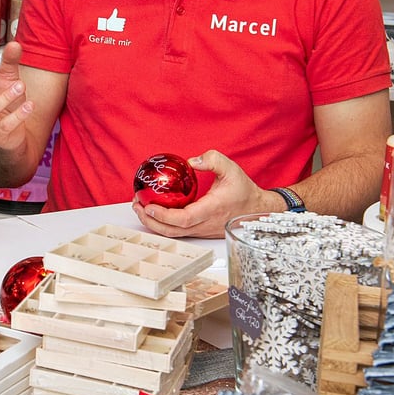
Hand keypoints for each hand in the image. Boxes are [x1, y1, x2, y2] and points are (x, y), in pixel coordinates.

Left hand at [132, 150, 277, 238]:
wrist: (256, 209)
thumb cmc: (243, 190)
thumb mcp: (232, 169)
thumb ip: (213, 160)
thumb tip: (192, 161)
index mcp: (212, 210)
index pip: (184, 219)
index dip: (164, 216)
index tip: (149, 206)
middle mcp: (205, 224)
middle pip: (172, 231)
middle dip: (150, 221)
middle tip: (137, 205)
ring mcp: (201, 230)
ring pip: (173, 233)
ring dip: (154, 223)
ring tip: (140, 207)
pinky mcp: (199, 231)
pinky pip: (178, 231)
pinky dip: (162, 223)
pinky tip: (154, 211)